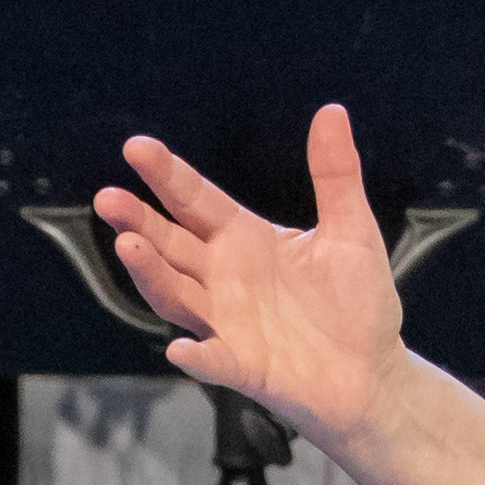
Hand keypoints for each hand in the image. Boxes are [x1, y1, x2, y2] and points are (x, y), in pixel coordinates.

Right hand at [94, 105, 410, 443]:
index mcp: (245, 241)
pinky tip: (183, 350)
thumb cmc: (356, 303)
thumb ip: (335, 175)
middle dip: (139, 222)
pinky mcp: (246, 366)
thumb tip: (332, 111)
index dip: (168, 176)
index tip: (137, 147)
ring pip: (176, 296)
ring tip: (129, 247)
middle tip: (109, 197)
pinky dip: (198, 357)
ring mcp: (228, 324)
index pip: (196, 201)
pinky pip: (215, 361)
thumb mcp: (351, 231)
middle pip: (171, 245)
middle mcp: (224, 279)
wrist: (375, 373)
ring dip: (152, 275)